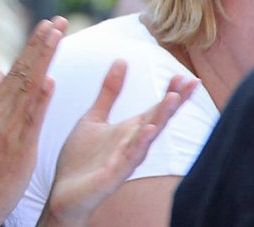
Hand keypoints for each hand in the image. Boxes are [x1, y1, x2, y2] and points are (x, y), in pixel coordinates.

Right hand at [0, 17, 65, 226]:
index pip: (15, 69)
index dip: (32, 47)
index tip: (45, 27)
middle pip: (23, 71)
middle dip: (41, 44)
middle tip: (57, 20)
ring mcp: (8, 128)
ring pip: (28, 87)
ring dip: (43, 59)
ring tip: (57, 36)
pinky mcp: (19, 147)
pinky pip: (31, 120)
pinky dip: (40, 100)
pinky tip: (49, 81)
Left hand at [39, 60, 197, 225]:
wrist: (63, 193)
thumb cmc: (82, 158)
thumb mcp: (94, 117)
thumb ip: (109, 92)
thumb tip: (121, 60)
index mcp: (129, 131)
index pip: (155, 109)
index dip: (172, 94)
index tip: (187, 76)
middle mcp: (132, 145)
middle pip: (157, 120)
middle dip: (173, 102)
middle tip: (190, 82)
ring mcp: (124, 160)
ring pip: (147, 138)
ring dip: (160, 119)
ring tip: (173, 99)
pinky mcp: (112, 175)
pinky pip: (128, 158)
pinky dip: (138, 144)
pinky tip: (147, 130)